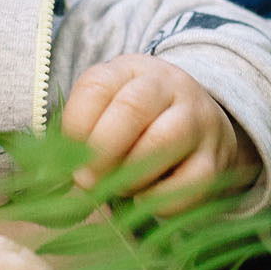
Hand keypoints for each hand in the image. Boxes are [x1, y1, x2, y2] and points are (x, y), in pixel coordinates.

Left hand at [61, 53, 255, 207]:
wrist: (203, 123)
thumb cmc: (138, 122)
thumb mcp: (109, 108)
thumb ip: (82, 133)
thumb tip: (54, 173)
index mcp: (132, 70)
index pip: (96, 86)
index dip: (76, 124)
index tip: (64, 157)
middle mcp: (170, 87)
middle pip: (132, 108)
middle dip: (101, 149)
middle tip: (85, 180)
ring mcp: (198, 121)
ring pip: (163, 141)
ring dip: (130, 174)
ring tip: (117, 188)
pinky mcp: (216, 161)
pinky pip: (188, 184)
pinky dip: (159, 199)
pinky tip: (145, 199)